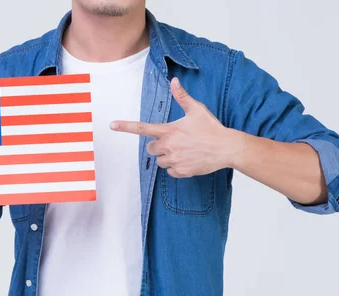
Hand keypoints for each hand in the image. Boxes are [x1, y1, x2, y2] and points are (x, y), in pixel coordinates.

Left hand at [110, 77, 245, 177]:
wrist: (226, 148)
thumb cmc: (212, 128)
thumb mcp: (197, 109)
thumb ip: (182, 97)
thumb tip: (174, 81)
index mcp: (169, 131)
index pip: (142, 128)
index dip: (125, 126)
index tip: (112, 125)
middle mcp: (169, 146)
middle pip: (151, 149)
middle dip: (158, 146)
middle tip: (173, 141)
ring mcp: (174, 160)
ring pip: (160, 161)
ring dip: (167, 157)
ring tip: (183, 150)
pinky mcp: (181, 171)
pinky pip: (170, 171)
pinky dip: (176, 167)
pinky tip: (188, 159)